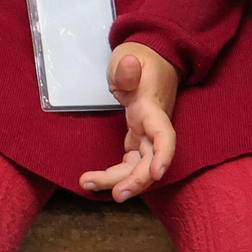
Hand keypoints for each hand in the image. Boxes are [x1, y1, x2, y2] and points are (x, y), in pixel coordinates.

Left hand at [80, 43, 178, 203]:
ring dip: (118, 180)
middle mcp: (153, 125)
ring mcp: (146, 133)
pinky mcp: (138, 137)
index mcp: (152, 107)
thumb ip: (126, 68)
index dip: (163, 155)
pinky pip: (130, 162)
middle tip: (115, 195)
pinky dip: (116, 173)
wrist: (150, 58)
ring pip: (138, 166)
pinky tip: (97, 178)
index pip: (163, 134)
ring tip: (88, 184)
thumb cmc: (140, 58)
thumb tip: (130, 65)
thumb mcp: (130, 56)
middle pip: (150, 160)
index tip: (156, 173)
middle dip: (135, 181)